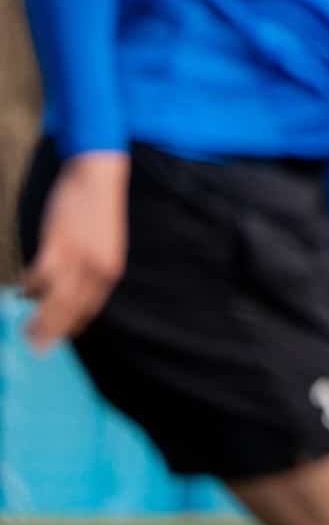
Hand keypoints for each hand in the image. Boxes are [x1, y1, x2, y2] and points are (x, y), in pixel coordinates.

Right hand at [22, 151, 130, 349]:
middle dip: (54, 333)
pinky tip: (23, 291)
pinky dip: (30, 286)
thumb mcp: (106, 243)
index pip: (90, 308)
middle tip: (38, 349)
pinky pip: (39, 275)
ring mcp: (76, 258)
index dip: (74, 325)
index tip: (61, 337)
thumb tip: (73, 286)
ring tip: (26, 333)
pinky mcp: (57, 244)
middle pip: (72, 311)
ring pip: (55, 300)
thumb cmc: (97, 208)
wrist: (99, 175)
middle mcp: (95, 269)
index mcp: (109, 271)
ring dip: (39, 320)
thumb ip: (93, 267)